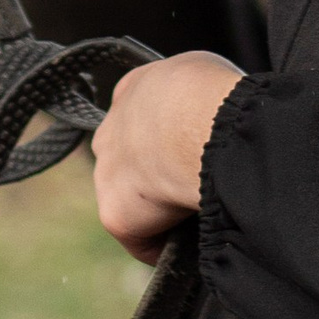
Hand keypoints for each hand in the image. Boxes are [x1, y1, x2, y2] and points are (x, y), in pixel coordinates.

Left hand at [90, 49, 244, 263]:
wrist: (199, 124)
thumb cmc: (210, 94)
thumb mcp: (201, 73)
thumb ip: (191, 94)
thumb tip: (206, 117)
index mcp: (133, 91)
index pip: (142, 119)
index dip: (169, 138)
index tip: (193, 152)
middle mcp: (110, 131)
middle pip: (130, 160)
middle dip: (157, 173)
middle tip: (197, 183)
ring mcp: (107, 174)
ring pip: (134, 200)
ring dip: (162, 209)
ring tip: (201, 213)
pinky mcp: (116, 215)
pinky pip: (143, 240)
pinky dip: (167, 246)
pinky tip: (194, 243)